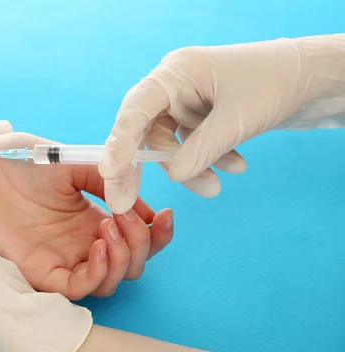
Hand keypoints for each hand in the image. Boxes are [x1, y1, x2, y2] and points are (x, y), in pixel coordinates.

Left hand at [0, 117, 173, 299]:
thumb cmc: (18, 160)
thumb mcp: (73, 163)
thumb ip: (108, 179)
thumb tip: (141, 204)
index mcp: (91, 220)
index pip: (136, 240)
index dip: (156, 234)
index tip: (165, 214)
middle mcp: (80, 244)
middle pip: (130, 265)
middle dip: (143, 245)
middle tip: (130, 217)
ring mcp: (61, 259)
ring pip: (111, 281)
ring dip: (124, 257)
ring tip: (112, 225)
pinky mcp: (39, 271)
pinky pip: (79, 288)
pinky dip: (98, 271)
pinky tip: (100, 242)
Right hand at [99, 35, 344, 213]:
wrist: (315, 79)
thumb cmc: (276, 83)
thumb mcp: (237, 120)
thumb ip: (201, 150)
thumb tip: (172, 176)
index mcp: (176, 72)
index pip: (136, 109)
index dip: (119, 142)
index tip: (110, 173)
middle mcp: (175, 85)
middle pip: (143, 130)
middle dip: (140, 167)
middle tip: (124, 205)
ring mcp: (188, 101)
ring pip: (171, 144)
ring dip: (192, 168)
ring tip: (217, 187)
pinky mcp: (202, 115)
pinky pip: (193, 144)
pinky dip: (209, 159)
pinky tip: (237, 166)